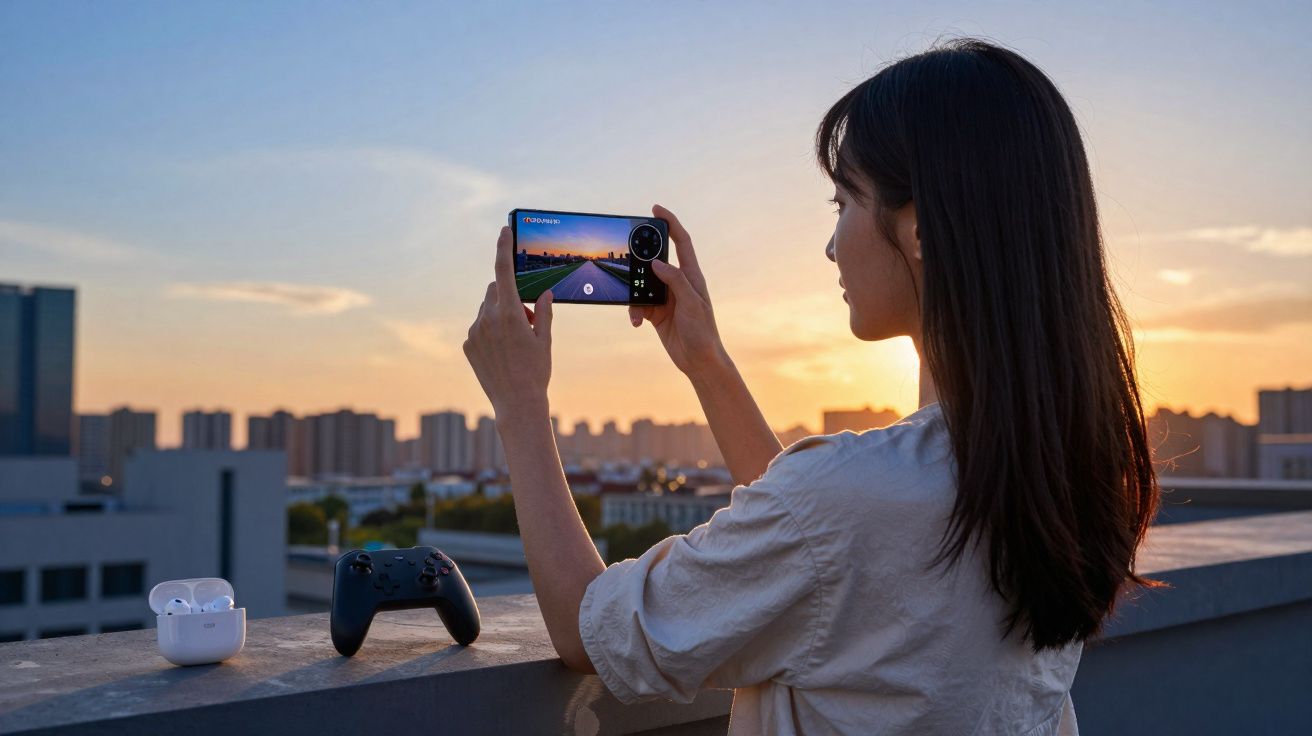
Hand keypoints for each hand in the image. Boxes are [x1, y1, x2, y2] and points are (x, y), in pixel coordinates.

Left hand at [463, 226, 553, 417]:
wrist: (516, 404)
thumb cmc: (536, 371)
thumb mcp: (545, 340)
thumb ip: (544, 312)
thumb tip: (545, 294)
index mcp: (510, 314)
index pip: (503, 271)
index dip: (503, 248)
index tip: (503, 231)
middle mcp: (488, 319)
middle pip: (496, 290)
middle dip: (510, 295)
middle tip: (528, 319)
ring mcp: (475, 332)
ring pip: (487, 309)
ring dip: (500, 314)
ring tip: (515, 341)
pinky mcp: (468, 344)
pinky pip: (479, 326)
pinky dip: (490, 330)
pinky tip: (502, 352)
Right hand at [629, 204, 728, 376]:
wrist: (699, 360)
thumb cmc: (703, 332)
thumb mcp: (692, 304)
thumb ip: (675, 281)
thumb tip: (656, 263)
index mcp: (691, 276)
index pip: (681, 242)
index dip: (670, 223)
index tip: (655, 209)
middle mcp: (678, 283)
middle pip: (655, 260)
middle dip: (640, 259)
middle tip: (626, 256)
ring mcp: (666, 297)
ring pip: (642, 284)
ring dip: (634, 295)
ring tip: (636, 311)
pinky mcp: (656, 312)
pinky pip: (638, 304)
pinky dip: (634, 312)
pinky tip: (636, 322)